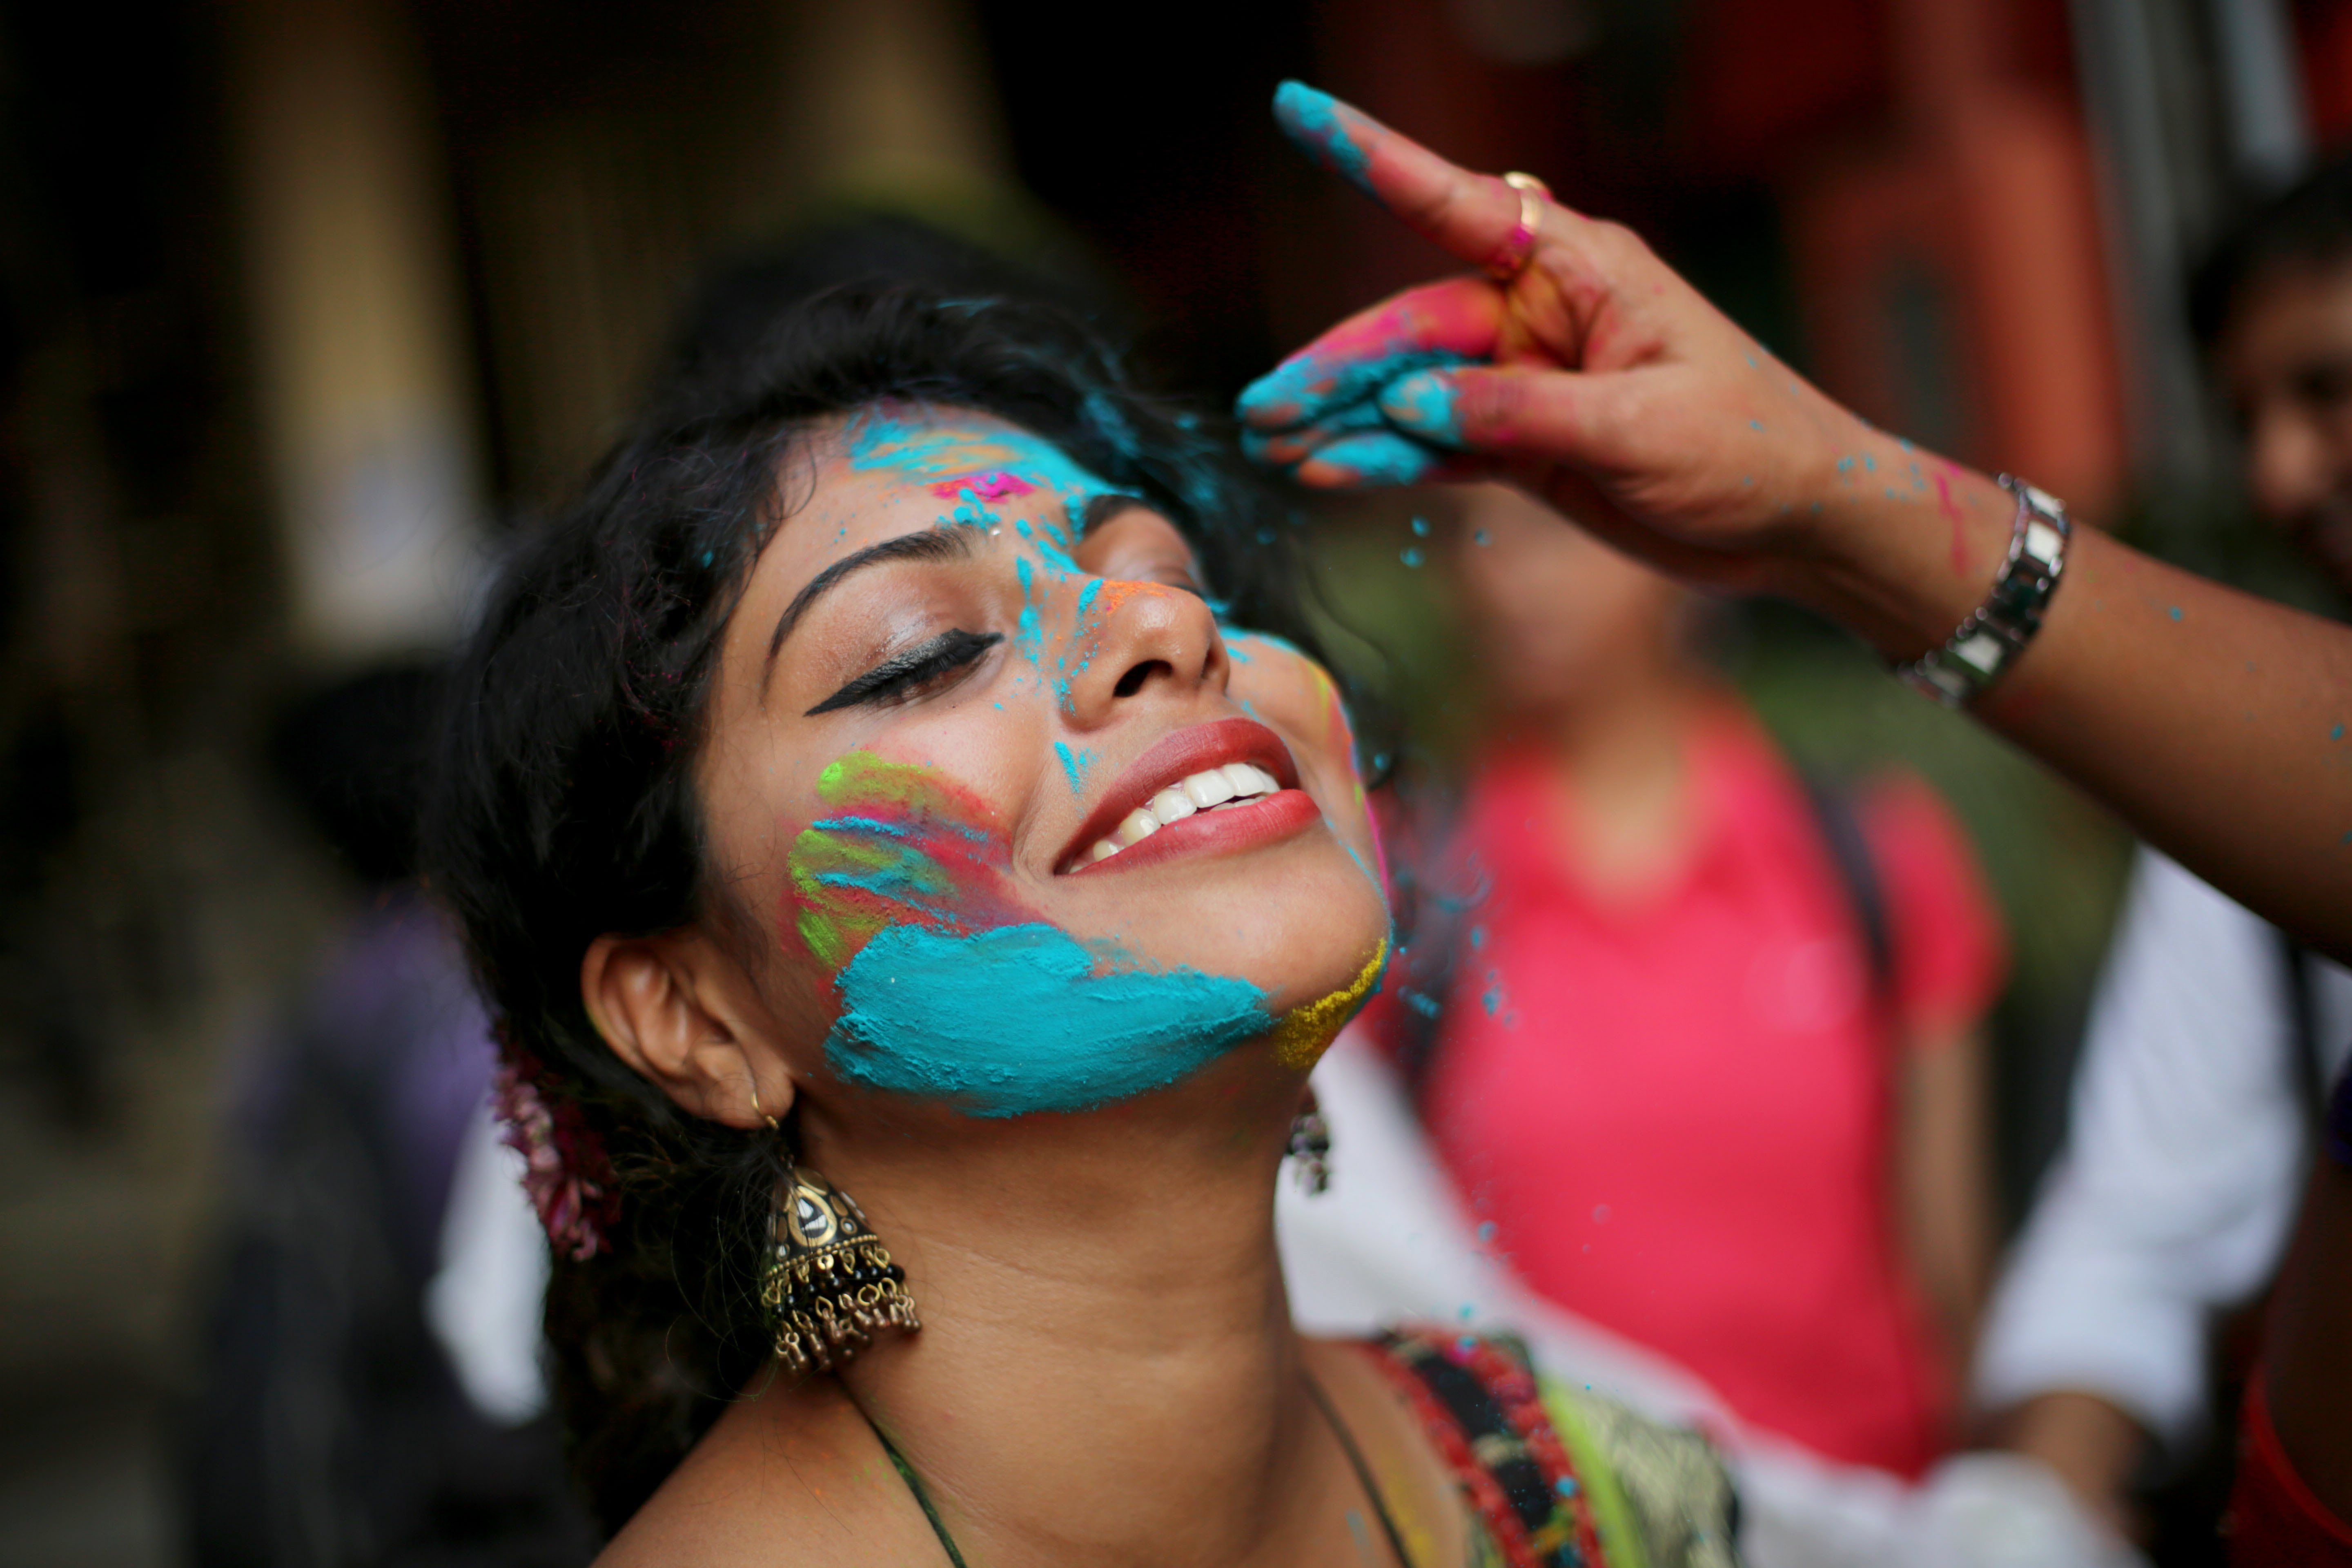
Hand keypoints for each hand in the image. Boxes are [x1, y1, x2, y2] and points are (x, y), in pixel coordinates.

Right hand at [1240, 83, 1963, 607]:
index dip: (1373, 157)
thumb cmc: (1748, 447)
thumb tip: (1408, 402)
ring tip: (1276, 448)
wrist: (1798, 522)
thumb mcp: (1639, 427)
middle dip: (1335, 366)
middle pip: (1412, 326)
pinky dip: (1385, 459)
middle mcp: (1541, 314)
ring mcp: (1527, 381)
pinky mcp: (1525, 444)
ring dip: (1344, 419)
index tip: (1298, 109)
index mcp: (1579, 269)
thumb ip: (1518, 416)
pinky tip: (1329, 473)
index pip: (1455, 203)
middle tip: (1265, 409)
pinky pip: (1436, 445)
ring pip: (1411, 391)